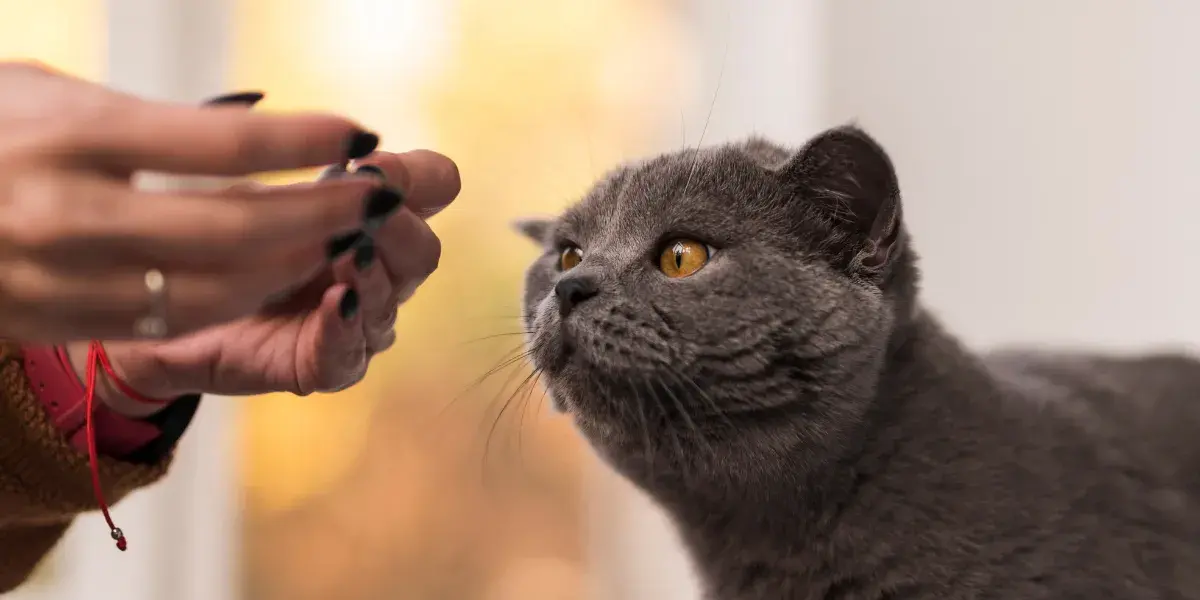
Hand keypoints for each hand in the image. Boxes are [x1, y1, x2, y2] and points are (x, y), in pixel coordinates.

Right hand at [0, 61, 387, 341]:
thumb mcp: (47, 92)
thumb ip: (143, 116)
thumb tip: (250, 130)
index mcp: (71, 136)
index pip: (218, 144)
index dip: (304, 141)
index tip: (359, 130)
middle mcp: (67, 211)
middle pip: (233, 229)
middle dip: (322, 215)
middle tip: (374, 197)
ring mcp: (61, 276)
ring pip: (214, 290)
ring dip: (295, 268)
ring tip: (342, 239)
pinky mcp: (56, 320)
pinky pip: (171, 321)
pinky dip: (239, 299)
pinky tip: (279, 275)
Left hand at [69, 150, 460, 415]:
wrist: (157, 310)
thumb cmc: (212, 236)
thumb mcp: (255, 188)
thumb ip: (305, 168)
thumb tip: (355, 142)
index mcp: (370, 216)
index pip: (435, 187)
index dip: (418, 176)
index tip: (373, 164)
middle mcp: (376, 269)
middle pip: (423, 250)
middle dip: (399, 226)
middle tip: (369, 208)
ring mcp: (356, 321)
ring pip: (392, 301)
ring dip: (374, 274)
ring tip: (350, 255)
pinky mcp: (325, 365)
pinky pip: (352, 353)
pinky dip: (345, 326)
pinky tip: (334, 303)